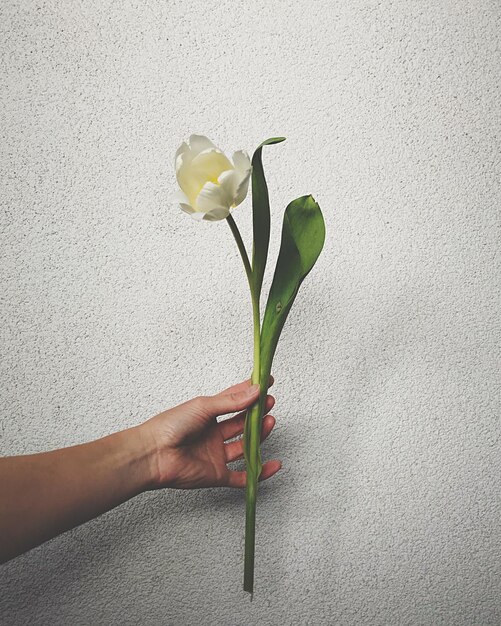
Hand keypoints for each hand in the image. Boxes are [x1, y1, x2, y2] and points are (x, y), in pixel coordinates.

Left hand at [139, 378, 280, 488]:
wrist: (153, 454)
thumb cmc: (170, 426)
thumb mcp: (204, 406)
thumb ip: (231, 401)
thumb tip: (255, 390)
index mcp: (207, 415)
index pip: (234, 400)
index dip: (250, 392)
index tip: (267, 383)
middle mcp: (212, 434)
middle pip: (242, 423)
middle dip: (257, 413)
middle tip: (270, 403)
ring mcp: (215, 454)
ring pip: (245, 446)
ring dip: (259, 435)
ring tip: (270, 421)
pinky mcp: (216, 474)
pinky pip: (242, 476)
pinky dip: (259, 473)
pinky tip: (273, 465)